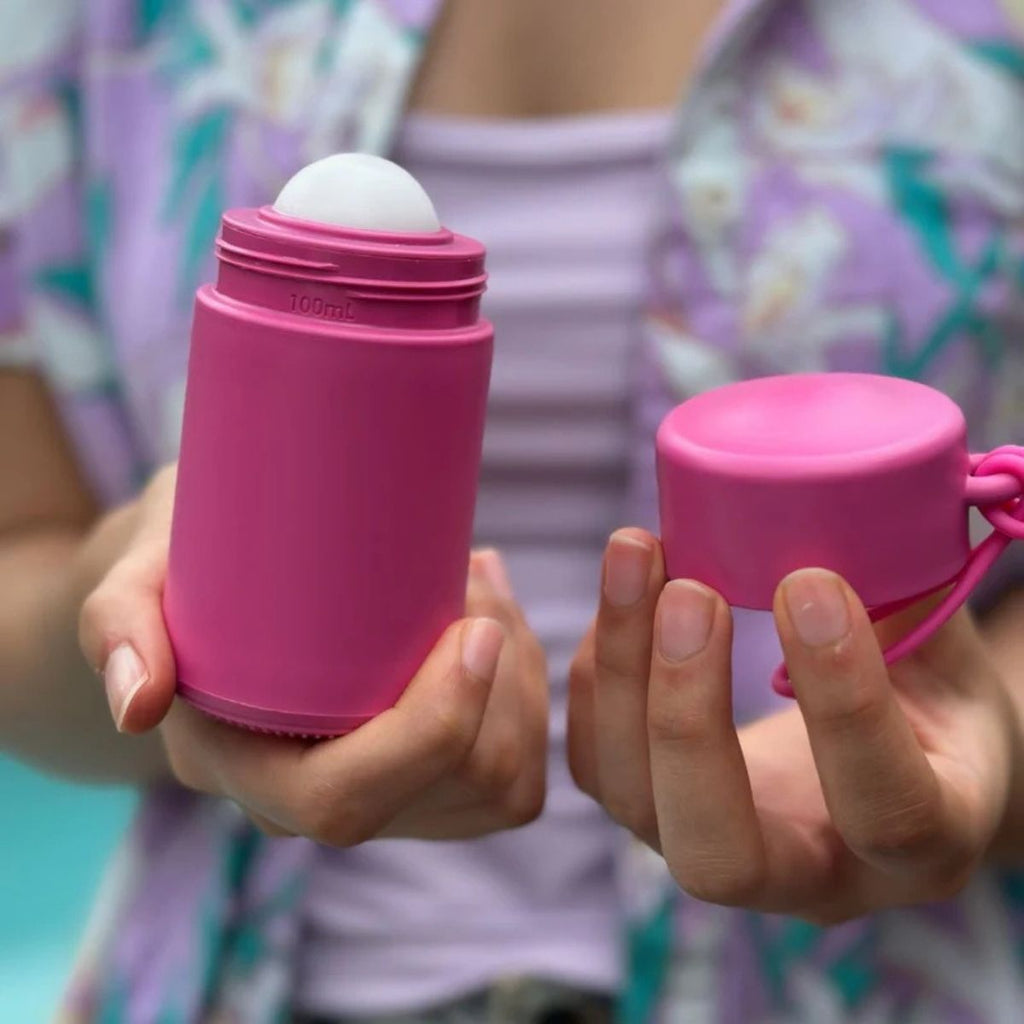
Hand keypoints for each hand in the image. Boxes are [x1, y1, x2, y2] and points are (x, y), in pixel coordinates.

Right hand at [79, 464, 547, 842]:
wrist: (218, 583)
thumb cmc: (183, 567)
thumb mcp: (134, 574)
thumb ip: (119, 625)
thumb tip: (138, 704)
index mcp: (243, 768)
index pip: (346, 800)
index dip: (427, 731)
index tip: (472, 629)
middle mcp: (316, 800)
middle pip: (450, 794)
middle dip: (498, 690)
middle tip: (475, 578)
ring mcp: (379, 794)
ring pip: (499, 785)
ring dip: (521, 679)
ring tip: (481, 583)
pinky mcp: (428, 777)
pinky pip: (514, 770)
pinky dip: (531, 691)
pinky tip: (499, 619)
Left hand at [568, 528, 1015, 922]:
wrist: (900, 756)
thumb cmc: (935, 695)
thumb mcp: (946, 652)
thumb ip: (902, 601)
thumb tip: (836, 497)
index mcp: (923, 843)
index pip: (884, 809)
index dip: (843, 702)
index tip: (806, 584)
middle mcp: (810, 877)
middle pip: (717, 852)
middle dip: (686, 716)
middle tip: (692, 592)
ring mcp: (720, 853)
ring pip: (632, 800)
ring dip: (621, 671)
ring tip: (638, 551)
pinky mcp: (657, 813)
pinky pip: (598, 762)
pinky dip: (596, 672)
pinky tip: (623, 592)